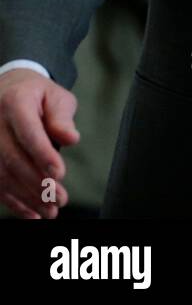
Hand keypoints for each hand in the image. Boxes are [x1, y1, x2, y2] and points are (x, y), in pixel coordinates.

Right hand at [0, 69, 76, 218]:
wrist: (9, 90)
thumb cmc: (39, 95)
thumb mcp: (56, 97)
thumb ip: (62, 118)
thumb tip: (72, 138)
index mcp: (14, 102)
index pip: (28, 133)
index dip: (43, 155)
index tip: (60, 173)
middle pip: (13, 159)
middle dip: (37, 183)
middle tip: (60, 199)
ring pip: (2, 176)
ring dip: (27, 197)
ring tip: (50, 210)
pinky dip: (14, 202)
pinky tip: (32, 213)